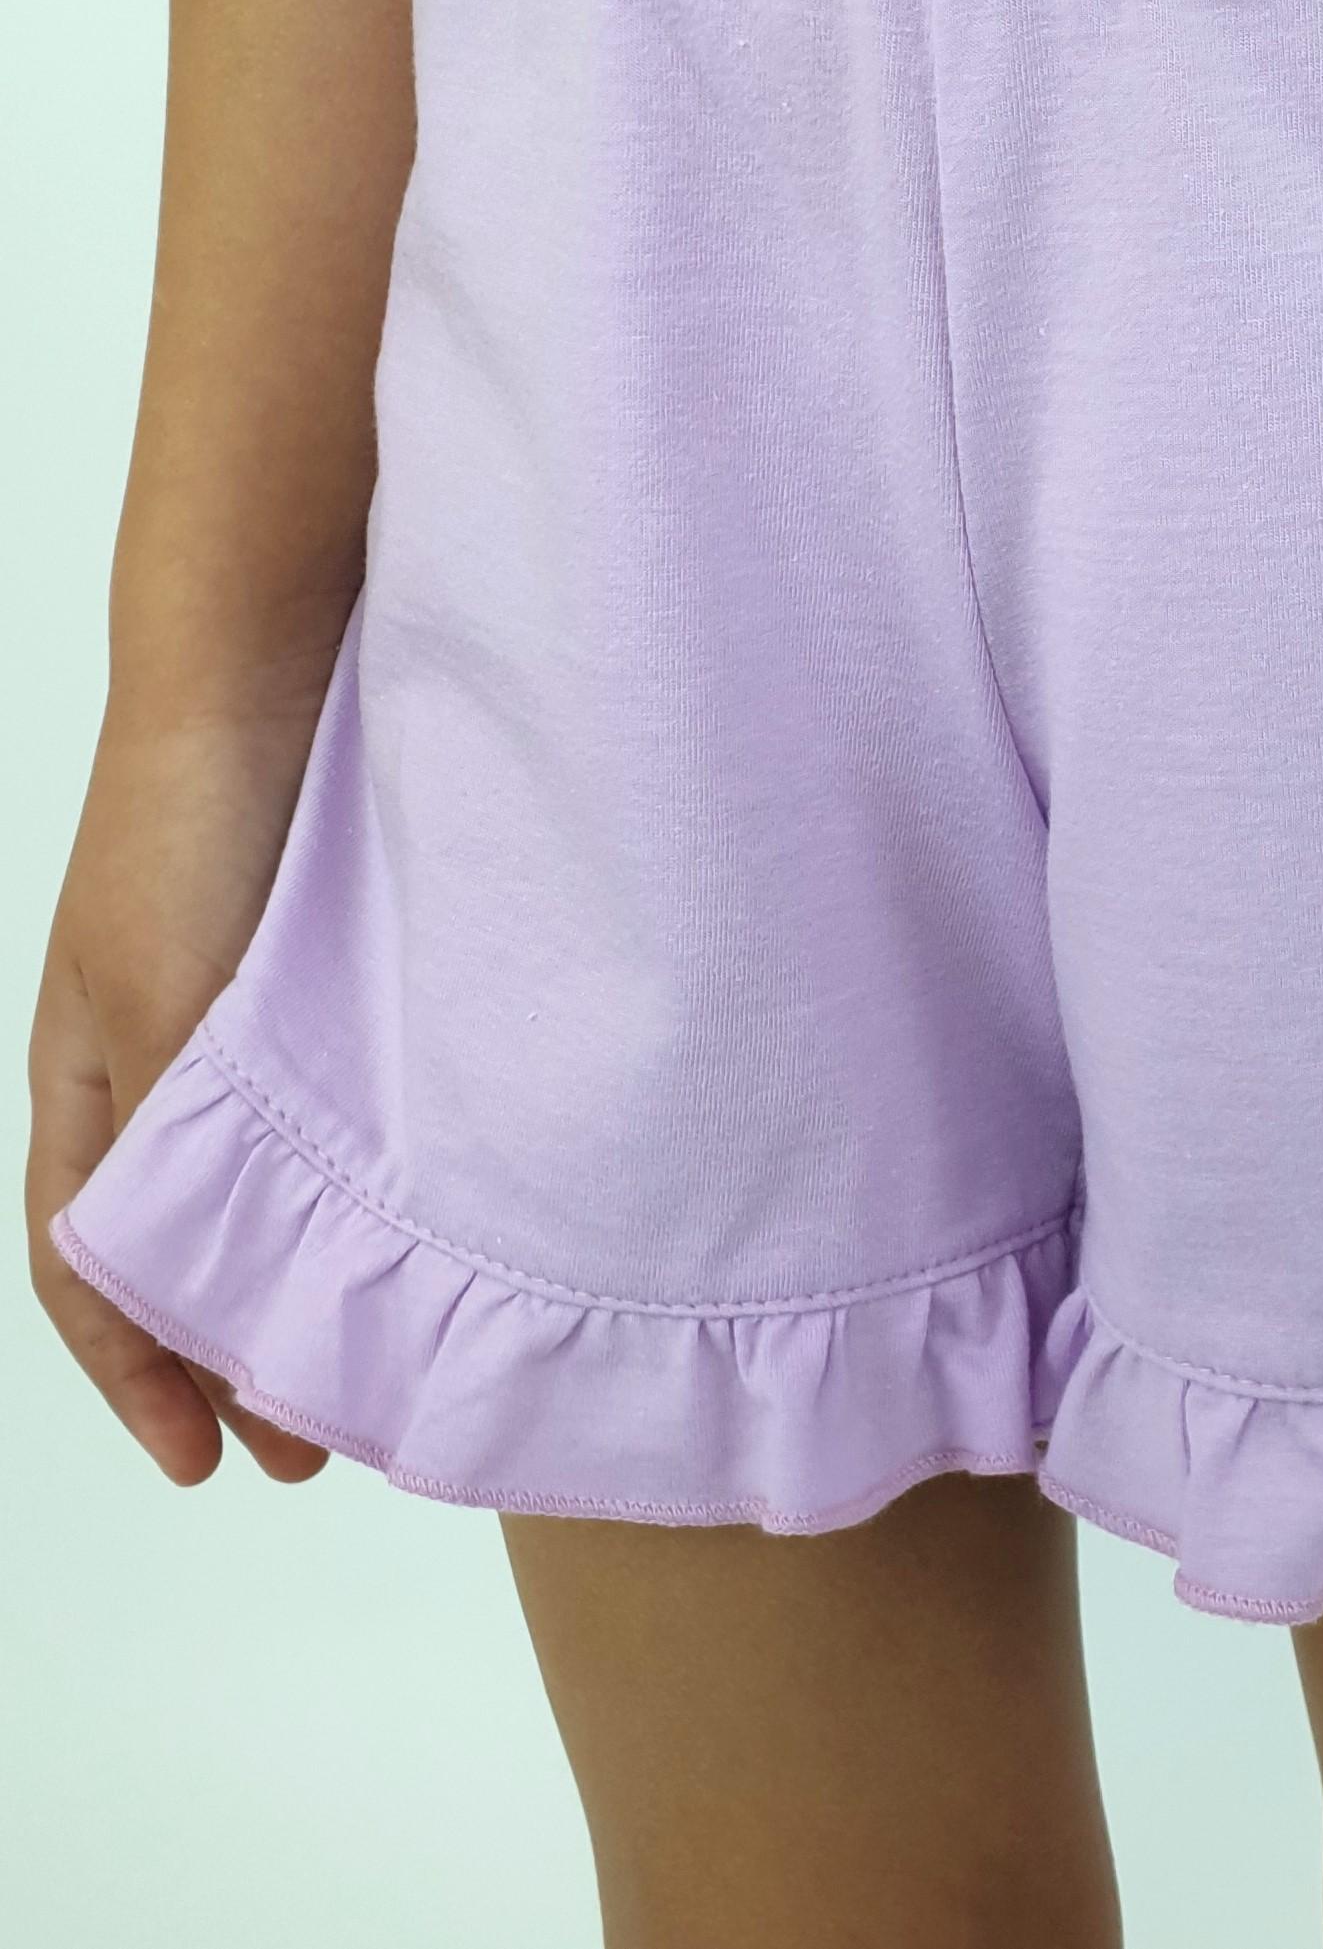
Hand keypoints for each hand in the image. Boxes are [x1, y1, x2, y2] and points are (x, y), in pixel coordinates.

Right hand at [24, 681, 339, 1486]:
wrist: (275, 652)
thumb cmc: (190, 821)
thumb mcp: (165, 1010)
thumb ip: (182, 1157)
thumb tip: (211, 1313)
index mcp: (87, 1074)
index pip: (90, 1266)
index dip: (140, 1377)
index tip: (216, 1466)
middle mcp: (166, 1051)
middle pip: (190, 1239)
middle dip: (242, 1347)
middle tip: (331, 1438)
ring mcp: (255, 1007)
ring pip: (275, 1182)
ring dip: (317, 1272)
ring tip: (392, 1347)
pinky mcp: (346, 965)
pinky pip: (352, 1102)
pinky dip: (376, 1178)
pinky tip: (437, 1213)